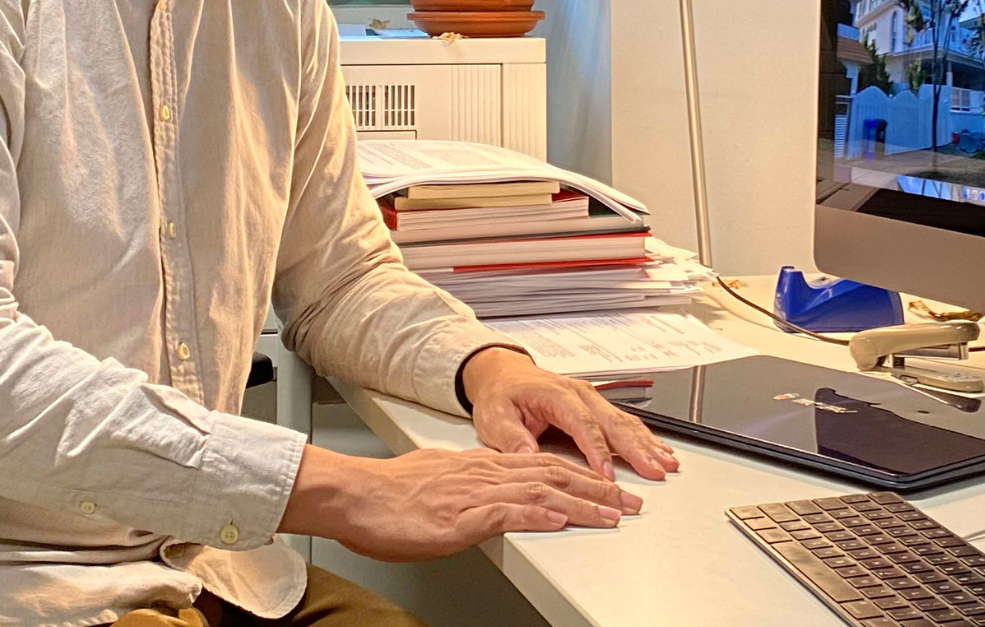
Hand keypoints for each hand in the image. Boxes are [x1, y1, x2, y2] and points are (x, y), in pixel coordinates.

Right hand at [277, 444, 642, 561]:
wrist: (353, 494)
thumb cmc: (385, 494)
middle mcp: (484, 473)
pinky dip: (535, 515)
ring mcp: (474, 494)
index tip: (609, 487)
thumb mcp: (437, 481)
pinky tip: (559, 519)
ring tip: (613, 512)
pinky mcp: (459, 517)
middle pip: (553, 475)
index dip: (582, 476)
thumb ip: (467, 484)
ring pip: (539, 491)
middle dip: (597, 488)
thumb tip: (487, 493)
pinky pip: (505, 513)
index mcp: (481, 466)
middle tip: (631, 500)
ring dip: (581, 502)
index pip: (543, 467)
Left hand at [459, 346, 679, 481]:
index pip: (583, 425)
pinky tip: (659, 450)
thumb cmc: (501, 395)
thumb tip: (531, 457)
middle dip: (637, 449)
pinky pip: (624, 421)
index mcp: (556, 394)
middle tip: (654, 471)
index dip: (597, 451)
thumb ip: (513, 439)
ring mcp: (590, 398)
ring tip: (666, 463)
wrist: (502, 374)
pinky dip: (643, 437)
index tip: (606, 475)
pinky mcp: (595, 406)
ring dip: (647, 444)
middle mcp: (579, 393)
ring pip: (624, 421)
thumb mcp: (495, 417)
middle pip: (613, 422)